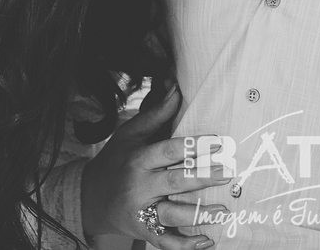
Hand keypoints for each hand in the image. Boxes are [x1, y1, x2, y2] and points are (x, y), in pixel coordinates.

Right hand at [82, 84, 232, 248]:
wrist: (91, 197)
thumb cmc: (117, 159)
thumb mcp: (131, 133)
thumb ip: (157, 113)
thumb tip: (176, 86)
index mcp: (139, 160)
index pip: (169, 151)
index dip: (193, 146)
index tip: (219, 142)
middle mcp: (140, 187)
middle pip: (175, 182)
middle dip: (203, 178)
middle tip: (228, 172)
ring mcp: (142, 212)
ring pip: (172, 215)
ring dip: (199, 214)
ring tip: (224, 209)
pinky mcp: (144, 232)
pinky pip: (165, 242)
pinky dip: (186, 245)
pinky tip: (207, 241)